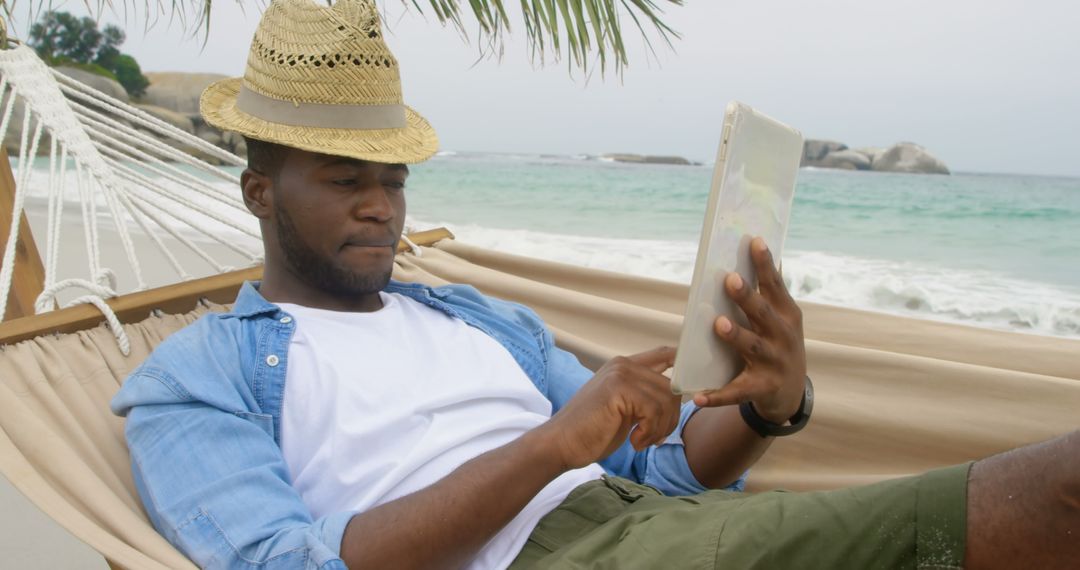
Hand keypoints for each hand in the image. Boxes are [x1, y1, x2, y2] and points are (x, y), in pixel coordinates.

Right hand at [542, 347, 680, 469]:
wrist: (560, 443)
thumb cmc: (592, 431)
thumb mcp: (625, 409)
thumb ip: (645, 396)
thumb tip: (679, 394)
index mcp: (624, 366)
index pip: (666, 354)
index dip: (686, 366)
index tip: (691, 389)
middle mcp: (623, 364)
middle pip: (672, 386)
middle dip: (670, 418)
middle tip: (652, 438)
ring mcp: (620, 374)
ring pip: (666, 399)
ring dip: (660, 428)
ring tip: (642, 441)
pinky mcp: (618, 389)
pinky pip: (654, 411)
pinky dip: (649, 432)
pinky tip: (634, 442)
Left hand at [693, 237, 806, 423]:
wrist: (790, 393)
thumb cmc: (778, 344)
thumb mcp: (781, 319)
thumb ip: (770, 291)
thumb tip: (762, 250)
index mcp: (787, 315)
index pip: (775, 285)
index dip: (765, 264)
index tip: (754, 241)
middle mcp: (783, 337)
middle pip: (763, 314)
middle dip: (747, 297)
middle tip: (730, 279)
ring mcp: (774, 363)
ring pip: (752, 347)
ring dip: (736, 335)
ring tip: (719, 324)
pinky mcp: (761, 389)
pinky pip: (736, 392)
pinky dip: (717, 395)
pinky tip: (698, 395)